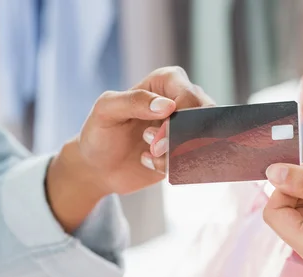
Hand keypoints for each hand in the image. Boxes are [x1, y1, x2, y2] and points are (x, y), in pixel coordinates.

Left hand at [46, 66, 213, 231]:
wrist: (98, 168)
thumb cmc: (100, 133)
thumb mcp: (106, 110)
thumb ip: (133, 101)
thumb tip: (168, 106)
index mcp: (166, 82)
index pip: (189, 96)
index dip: (177, 118)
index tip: (152, 135)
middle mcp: (182, 101)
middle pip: (204, 117)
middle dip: (179, 138)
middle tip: (152, 147)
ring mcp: (187, 127)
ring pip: (203, 140)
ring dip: (176, 154)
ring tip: (149, 155)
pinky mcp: (186, 152)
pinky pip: (195, 160)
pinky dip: (173, 166)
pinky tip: (149, 163)